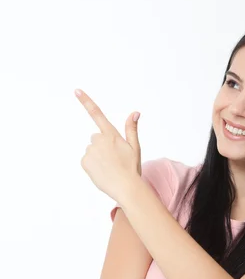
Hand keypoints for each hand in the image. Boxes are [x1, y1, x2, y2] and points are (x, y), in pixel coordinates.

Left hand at [74, 88, 141, 203]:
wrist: (126, 187)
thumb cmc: (132, 168)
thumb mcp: (135, 147)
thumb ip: (131, 128)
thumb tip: (135, 112)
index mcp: (111, 134)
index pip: (97, 114)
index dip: (86, 101)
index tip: (76, 90)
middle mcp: (99, 140)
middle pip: (96, 138)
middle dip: (103, 146)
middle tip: (114, 159)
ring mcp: (90, 150)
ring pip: (92, 150)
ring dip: (98, 157)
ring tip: (109, 167)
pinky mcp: (84, 161)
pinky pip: (87, 160)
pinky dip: (93, 165)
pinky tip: (102, 172)